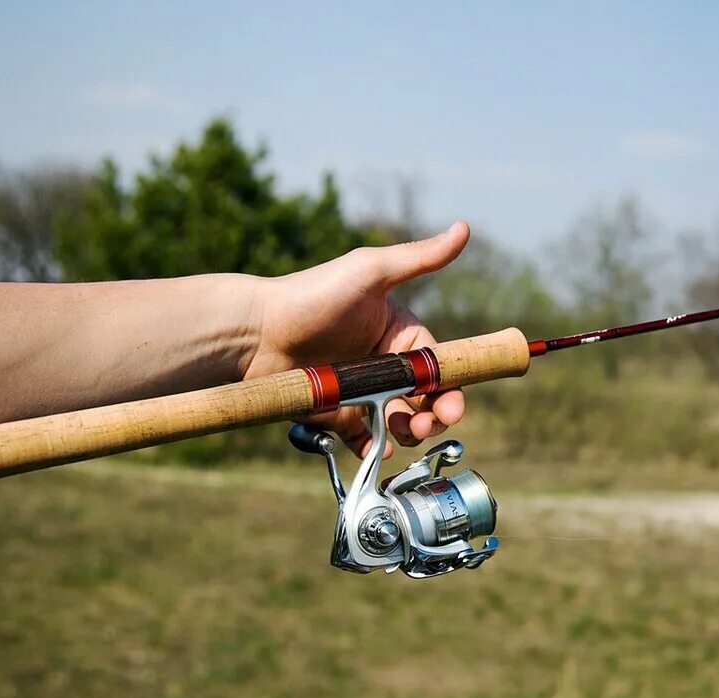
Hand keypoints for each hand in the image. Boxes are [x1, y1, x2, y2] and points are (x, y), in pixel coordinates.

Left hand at [244, 222, 470, 457]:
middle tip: (425, 426)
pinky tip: (377, 450)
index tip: (452, 407)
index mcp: (401, 333)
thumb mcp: (370, 271)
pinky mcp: (337, 413)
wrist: (254, 331)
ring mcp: (362, 391)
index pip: (438, 367)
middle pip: (425, 400)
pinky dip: (376, 449)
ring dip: (409, 434)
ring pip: (400, 423)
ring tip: (400, 434)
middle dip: (434, 417)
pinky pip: (365, 438)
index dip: (450, 389)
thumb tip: (465, 227)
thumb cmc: (312, 295)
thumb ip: (420, 258)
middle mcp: (386, 364)